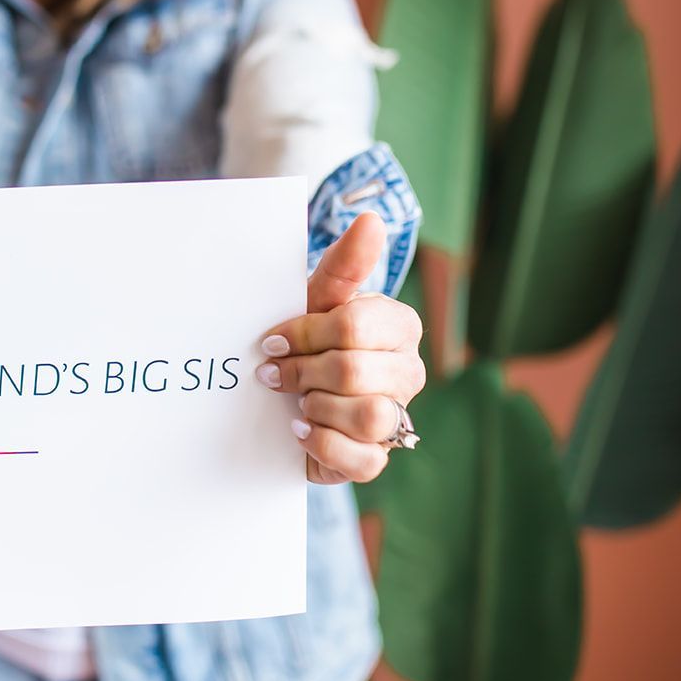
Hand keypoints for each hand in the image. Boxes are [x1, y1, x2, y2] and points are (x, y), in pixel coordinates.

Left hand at [255, 211, 425, 484]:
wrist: (279, 399)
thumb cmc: (303, 342)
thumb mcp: (313, 301)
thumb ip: (344, 266)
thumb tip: (372, 220)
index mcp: (399, 326)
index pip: (354, 325)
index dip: (304, 334)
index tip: (271, 341)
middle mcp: (409, 371)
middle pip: (355, 370)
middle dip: (303, 372)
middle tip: (275, 374)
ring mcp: (398, 418)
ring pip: (369, 415)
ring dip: (317, 407)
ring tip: (297, 403)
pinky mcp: (377, 459)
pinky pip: (364, 460)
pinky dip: (323, 444)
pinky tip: (301, 430)